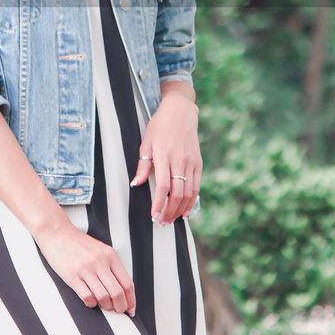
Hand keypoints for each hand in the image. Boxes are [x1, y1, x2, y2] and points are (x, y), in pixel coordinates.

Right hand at [33, 220, 135, 315]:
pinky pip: (87, 297)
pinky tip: (91, 300)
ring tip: (105, 305)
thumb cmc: (78, 242)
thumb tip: (122, 289)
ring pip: (104, 297)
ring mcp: (86, 269)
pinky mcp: (72, 276)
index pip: (127, 283)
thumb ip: (112, 266)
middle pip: (117, 293)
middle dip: (121, 307)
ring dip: (106, 307)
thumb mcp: (101, 249)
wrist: (57, 232)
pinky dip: (91, 303)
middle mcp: (100, 262)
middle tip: (119, 311)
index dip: (131, 300)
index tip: (130, 308)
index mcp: (110, 255)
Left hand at [130, 93, 200, 224]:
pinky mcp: (198, 163)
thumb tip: (135, 184)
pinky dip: (191, 201)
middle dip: (169, 212)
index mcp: (163, 155)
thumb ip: (142, 165)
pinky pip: (196, 187)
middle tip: (162, 223)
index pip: (162, 187)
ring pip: (189, 193)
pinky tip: (185, 210)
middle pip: (177, 194)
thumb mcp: (146, 142)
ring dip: (180, 210)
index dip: (158, 204)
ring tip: (171, 220)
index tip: (153, 215)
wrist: (180, 111)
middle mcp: (179, 160)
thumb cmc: (159, 126)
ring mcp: (191, 162)